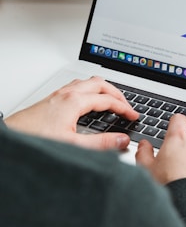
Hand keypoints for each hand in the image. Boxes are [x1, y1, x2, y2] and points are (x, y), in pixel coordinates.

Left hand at [5, 76, 138, 150]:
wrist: (12, 137)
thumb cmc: (35, 139)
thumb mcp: (73, 145)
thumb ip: (101, 144)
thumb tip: (122, 140)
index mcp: (75, 101)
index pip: (107, 100)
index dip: (124, 107)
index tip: (133, 116)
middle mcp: (67, 93)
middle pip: (100, 83)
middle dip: (117, 94)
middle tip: (126, 106)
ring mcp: (59, 93)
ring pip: (88, 82)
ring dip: (103, 89)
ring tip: (111, 100)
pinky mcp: (53, 98)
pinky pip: (77, 86)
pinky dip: (90, 90)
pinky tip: (88, 101)